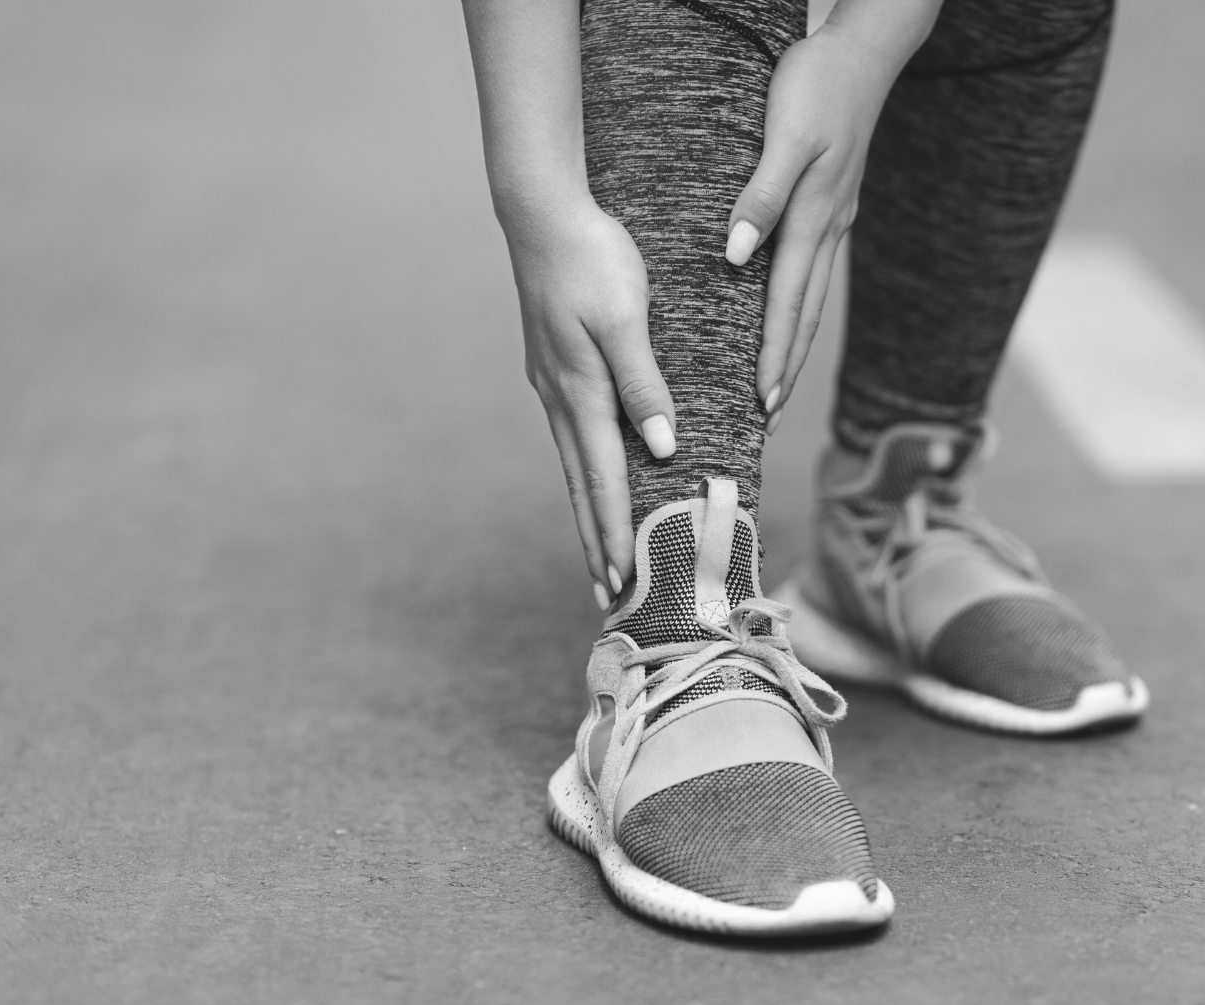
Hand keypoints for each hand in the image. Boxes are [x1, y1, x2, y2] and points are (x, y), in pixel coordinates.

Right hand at [507, 197, 676, 604]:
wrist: (543, 212)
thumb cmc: (590, 258)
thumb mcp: (624, 318)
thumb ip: (642, 383)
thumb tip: (661, 446)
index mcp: (581, 392)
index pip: (604, 478)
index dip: (616, 531)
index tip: (623, 579)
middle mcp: (561, 397)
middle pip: (583, 485)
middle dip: (597, 540)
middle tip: (607, 593)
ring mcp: (553, 384)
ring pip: (575, 464)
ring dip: (590, 512)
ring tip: (601, 554)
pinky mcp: (555, 368)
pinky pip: (574, 435)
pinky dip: (586, 472)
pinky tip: (593, 480)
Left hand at [726, 6, 935, 429]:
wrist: (863, 52)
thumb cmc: (818, 86)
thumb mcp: (785, 136)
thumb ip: (761, 195)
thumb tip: (736, 256)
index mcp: (814, 220)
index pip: (788, 305)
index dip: (774, 356)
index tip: (759, 402)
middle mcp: (828, 230)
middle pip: (805, 318)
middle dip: (785, 371)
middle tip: (765, 419)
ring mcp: (834, 220)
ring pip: (811, 300)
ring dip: (795, 347)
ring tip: (775, 387)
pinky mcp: (832, 206)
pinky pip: (811, 273)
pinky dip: (797, 309)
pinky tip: (785, 318)